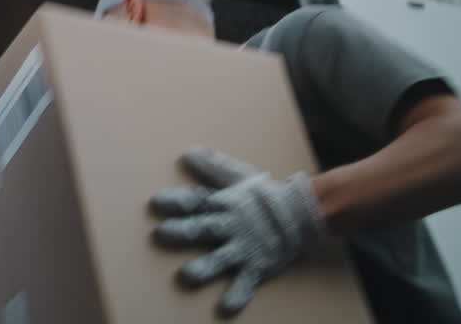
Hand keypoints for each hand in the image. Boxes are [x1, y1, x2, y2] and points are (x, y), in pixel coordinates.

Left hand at [150, 147, 324, 316]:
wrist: (305, 212)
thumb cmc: (265, 194)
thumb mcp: (238, 176)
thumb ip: (213, 167)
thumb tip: (187, 152)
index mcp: (223, 204)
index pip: (196, 201)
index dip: (177, 202)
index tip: (156, 203)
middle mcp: (230, 226)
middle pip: (203, 228)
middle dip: (183, 231)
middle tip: (162, 234)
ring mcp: (243, 248)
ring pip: (220, 259)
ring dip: (204, 267)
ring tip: (187, 276)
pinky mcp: (257, 266)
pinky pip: (246, 283)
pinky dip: (237, 295)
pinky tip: (225, 308)